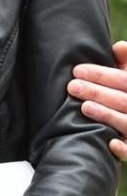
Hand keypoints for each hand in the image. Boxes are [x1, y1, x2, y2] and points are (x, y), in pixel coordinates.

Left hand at [68, 40, 126, 159]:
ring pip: (126, 122)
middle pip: (123, 100)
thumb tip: (119, 47)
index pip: (123, 79)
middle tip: (73, 87)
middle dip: (97, 92)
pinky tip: (111, 142)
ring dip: (106, 114)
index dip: (101, 74)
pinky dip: (124, 148)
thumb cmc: (126, 95)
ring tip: (84, 107)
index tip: (77, 70)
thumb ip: (126, 63)